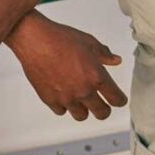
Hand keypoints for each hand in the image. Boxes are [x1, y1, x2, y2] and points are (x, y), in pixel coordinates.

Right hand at [7, 13, 127, 120]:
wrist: (35, 40)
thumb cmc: (60, 38)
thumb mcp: (88, 42)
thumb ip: (104, 54)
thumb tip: (115, 60)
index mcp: (96, 76)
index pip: (116, 99)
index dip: (119, 100)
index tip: (118, 100)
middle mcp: (83, 91)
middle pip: (101, 113)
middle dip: (104, 110)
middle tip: (102, 106)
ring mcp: (66, 97)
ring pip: (81, 116)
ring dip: (83, 109)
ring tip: (80, 101)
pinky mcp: (49, 99)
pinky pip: (61, 111)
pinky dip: (64, 106)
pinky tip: (63, 96)